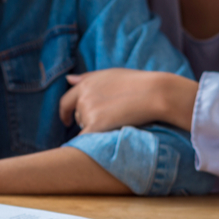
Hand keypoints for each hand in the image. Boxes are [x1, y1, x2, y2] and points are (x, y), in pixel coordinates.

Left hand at [59, 69, 197, 133]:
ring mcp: (88, 111)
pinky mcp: (95, 125)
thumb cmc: (137, 82)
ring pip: (85, 127)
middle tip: (111, 119)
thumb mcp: (110, 74)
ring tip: (117, 122)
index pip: (66, 101)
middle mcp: (83, 97)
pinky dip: (89, 144)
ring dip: (95, 128)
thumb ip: (87, 78)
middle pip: (78, 116)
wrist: (153, 93)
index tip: (66, 120)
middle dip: (88, 120)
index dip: (65, 112)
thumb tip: (68, 79)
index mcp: (85, 84)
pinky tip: (100, 143)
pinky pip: (85, 140)